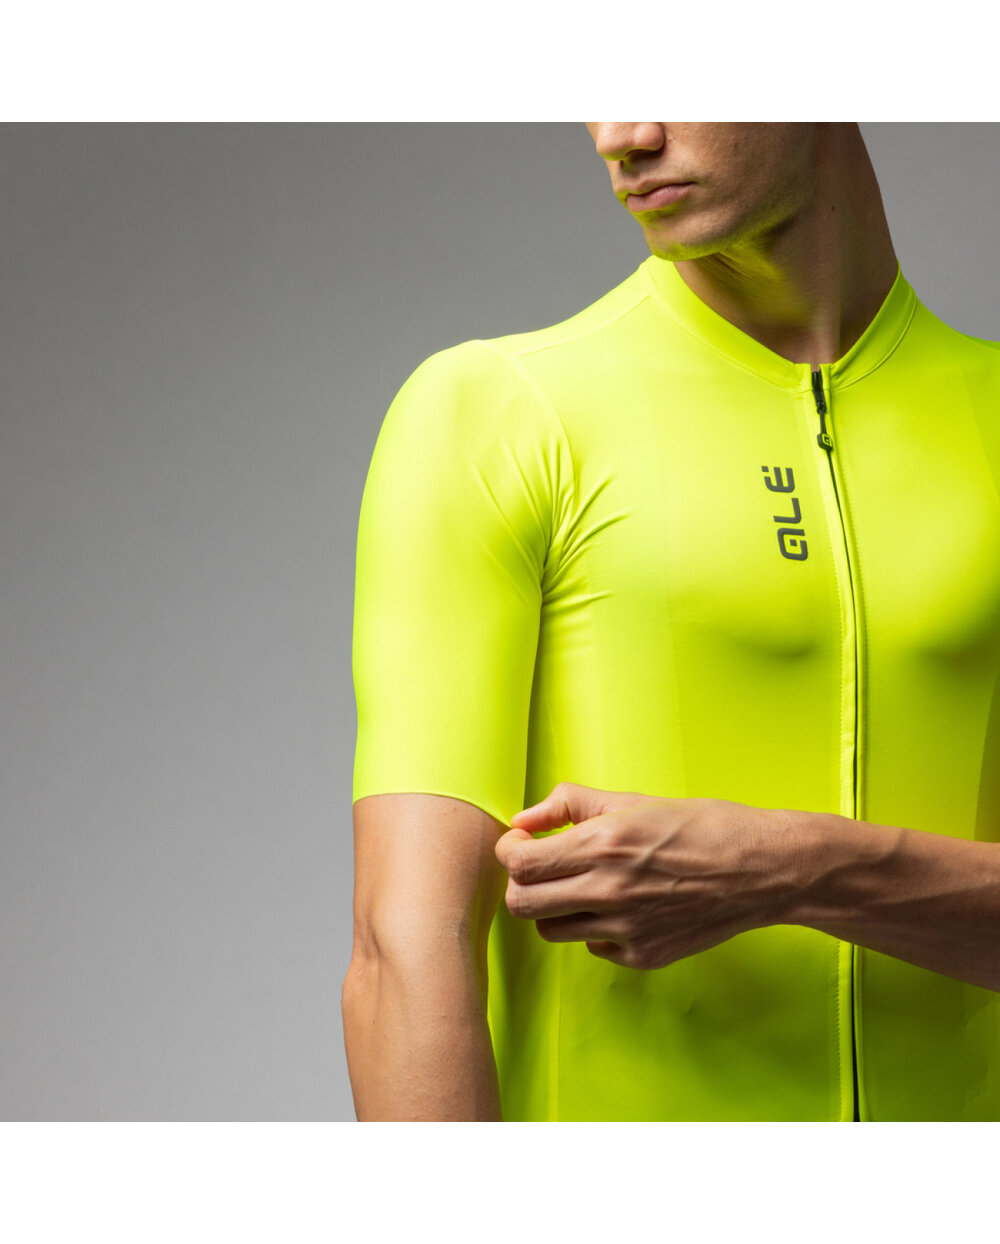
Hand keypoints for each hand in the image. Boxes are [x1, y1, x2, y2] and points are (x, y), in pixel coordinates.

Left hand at [494, 782, 795, 968]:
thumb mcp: (632, 801)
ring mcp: (626, 930)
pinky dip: (596, 929)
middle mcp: (608, 891)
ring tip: (580, 887)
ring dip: (554, 908)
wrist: (763, 868)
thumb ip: (570, 805)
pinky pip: (594, 947)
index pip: (518, 864)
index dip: (510, 851)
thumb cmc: (702, 825)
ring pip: (551, 931)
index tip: (522, 843)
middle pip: (521, 905)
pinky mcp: (644, 956)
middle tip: (541, 869)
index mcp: (602, 845)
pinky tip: (621, 907)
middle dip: (521, 884)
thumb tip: (524, 820)